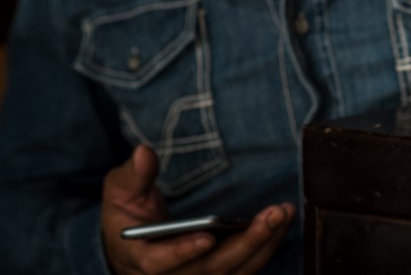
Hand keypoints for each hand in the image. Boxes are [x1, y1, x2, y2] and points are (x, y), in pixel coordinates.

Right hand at [102, 145, 294, 273]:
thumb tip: (143, 153)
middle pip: (211, 269)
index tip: (206, 237)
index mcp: (140, 259)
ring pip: (235, 270)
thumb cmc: (127, 215)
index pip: (158, 263)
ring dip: (265, 242)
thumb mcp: (120, 192)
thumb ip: (133, 175)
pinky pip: (246, 266)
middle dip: (247, 242)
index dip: (181, 252)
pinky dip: (267, 245)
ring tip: (285, 212)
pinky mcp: (218, 273)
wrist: (136, 243)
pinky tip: (283, 220)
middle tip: (274, 213)